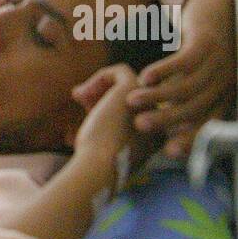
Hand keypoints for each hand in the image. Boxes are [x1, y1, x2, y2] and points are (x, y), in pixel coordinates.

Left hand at [73, 64, 156, 180]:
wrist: (100, 168)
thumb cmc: (95, 161)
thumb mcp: (103, 141)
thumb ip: (101, 121)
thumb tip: (81, 93)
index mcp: (153, 134)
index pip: (132, 109)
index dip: (109, 107)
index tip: (90, 115)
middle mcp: (157, 118)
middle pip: (128, 94)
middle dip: (103, 94)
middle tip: (81, 101)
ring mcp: (148, 102)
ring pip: (126, 82)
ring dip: (100, 86)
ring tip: (80, 97)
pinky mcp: (135, 89)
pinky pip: (120, 70)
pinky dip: (99, 77)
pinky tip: (84, 94)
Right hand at [126, 0, 235, 157]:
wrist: (215, 9)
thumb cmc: (198, 50)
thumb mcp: (195, 77)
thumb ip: (180, 97)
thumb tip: (156, 122)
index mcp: (223, 95)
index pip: (207, 123)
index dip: (188, 140)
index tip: (166, 152)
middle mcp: (224, 82)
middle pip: (194, 108)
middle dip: (166, 119)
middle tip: (138, 125)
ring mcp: (217, 62)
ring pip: (186, 87)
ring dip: (157, 96)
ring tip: (131, 100)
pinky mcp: (205, 43)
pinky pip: (183, 62)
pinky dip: (163, 71)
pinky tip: (144, 76)